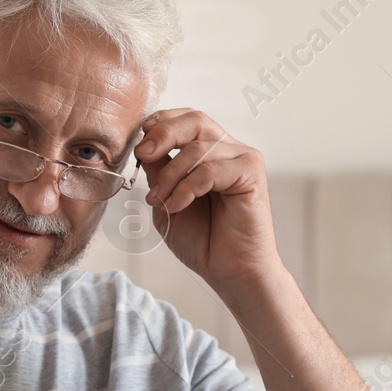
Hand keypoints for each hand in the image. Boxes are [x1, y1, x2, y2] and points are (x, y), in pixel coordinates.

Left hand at [133, 109, 279, 294]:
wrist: (229, 270)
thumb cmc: (203, 239)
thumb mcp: (167, 200)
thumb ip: (159, 172)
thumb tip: (145, 146)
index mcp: (210, 151)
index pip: (186, 120)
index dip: (161, 123)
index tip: (140, 143)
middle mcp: (228, 150)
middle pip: (195, 121)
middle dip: (163, 134)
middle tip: (143, 155)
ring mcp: (242, 159)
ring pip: (199, 147)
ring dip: (171, 174)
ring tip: (160, 199)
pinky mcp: (252, 173)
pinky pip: (211, 169)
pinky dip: (187, 188)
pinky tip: (178, 206)